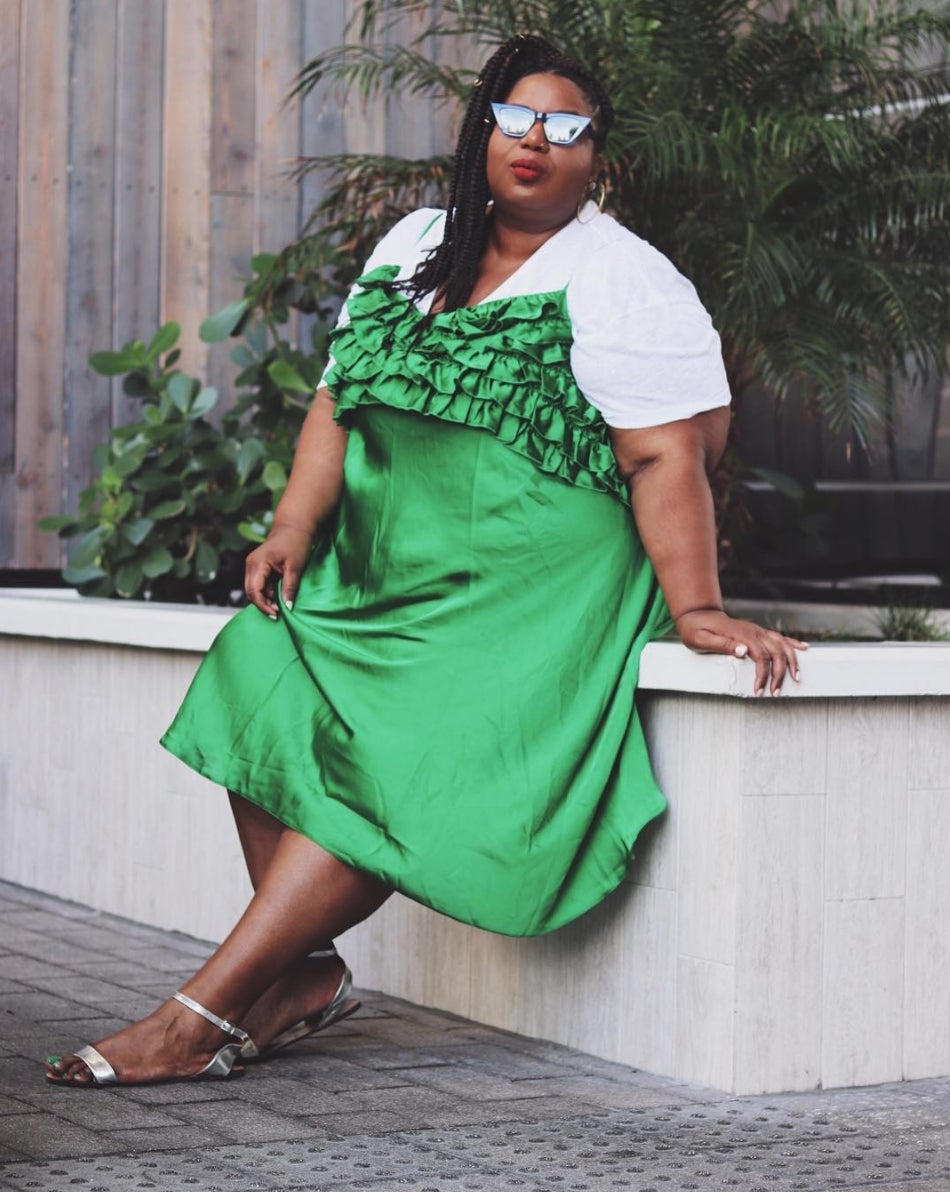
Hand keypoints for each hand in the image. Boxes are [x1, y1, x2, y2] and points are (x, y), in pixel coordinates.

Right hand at [244, 524, 313, 618]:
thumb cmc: (296, 542)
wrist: (295, 526)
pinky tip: (278, 596)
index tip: (276, 615)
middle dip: (263, 604)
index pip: (254, 591)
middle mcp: (251, 564)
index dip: (263, 605)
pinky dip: (267, 592)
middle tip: (278, 613)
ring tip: (280, 605)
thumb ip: (290, 587)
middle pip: (250, 592)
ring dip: (265, 599)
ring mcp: (253, 565)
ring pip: (253, 589)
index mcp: (258, 563)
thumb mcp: (295, 567)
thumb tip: (287, 606)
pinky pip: (258, 584)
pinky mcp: (258, 566)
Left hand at [674, 609, 807, 696]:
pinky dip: (793, 643)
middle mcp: (754, 631)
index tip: (759, 691)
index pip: (760, 657)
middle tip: (776, 693)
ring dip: (792, 661)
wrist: (697, 614)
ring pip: (782, 644)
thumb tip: (743, 652)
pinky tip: (804, 649)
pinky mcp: (758, 632)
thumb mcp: (701, 639)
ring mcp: (757, 631)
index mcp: (741, 635)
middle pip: (776, 652)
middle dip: (780, 674)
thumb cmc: (696, 630)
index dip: (763, 675)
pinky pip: (779, 637)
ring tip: (796, 678)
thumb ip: (722, 645)